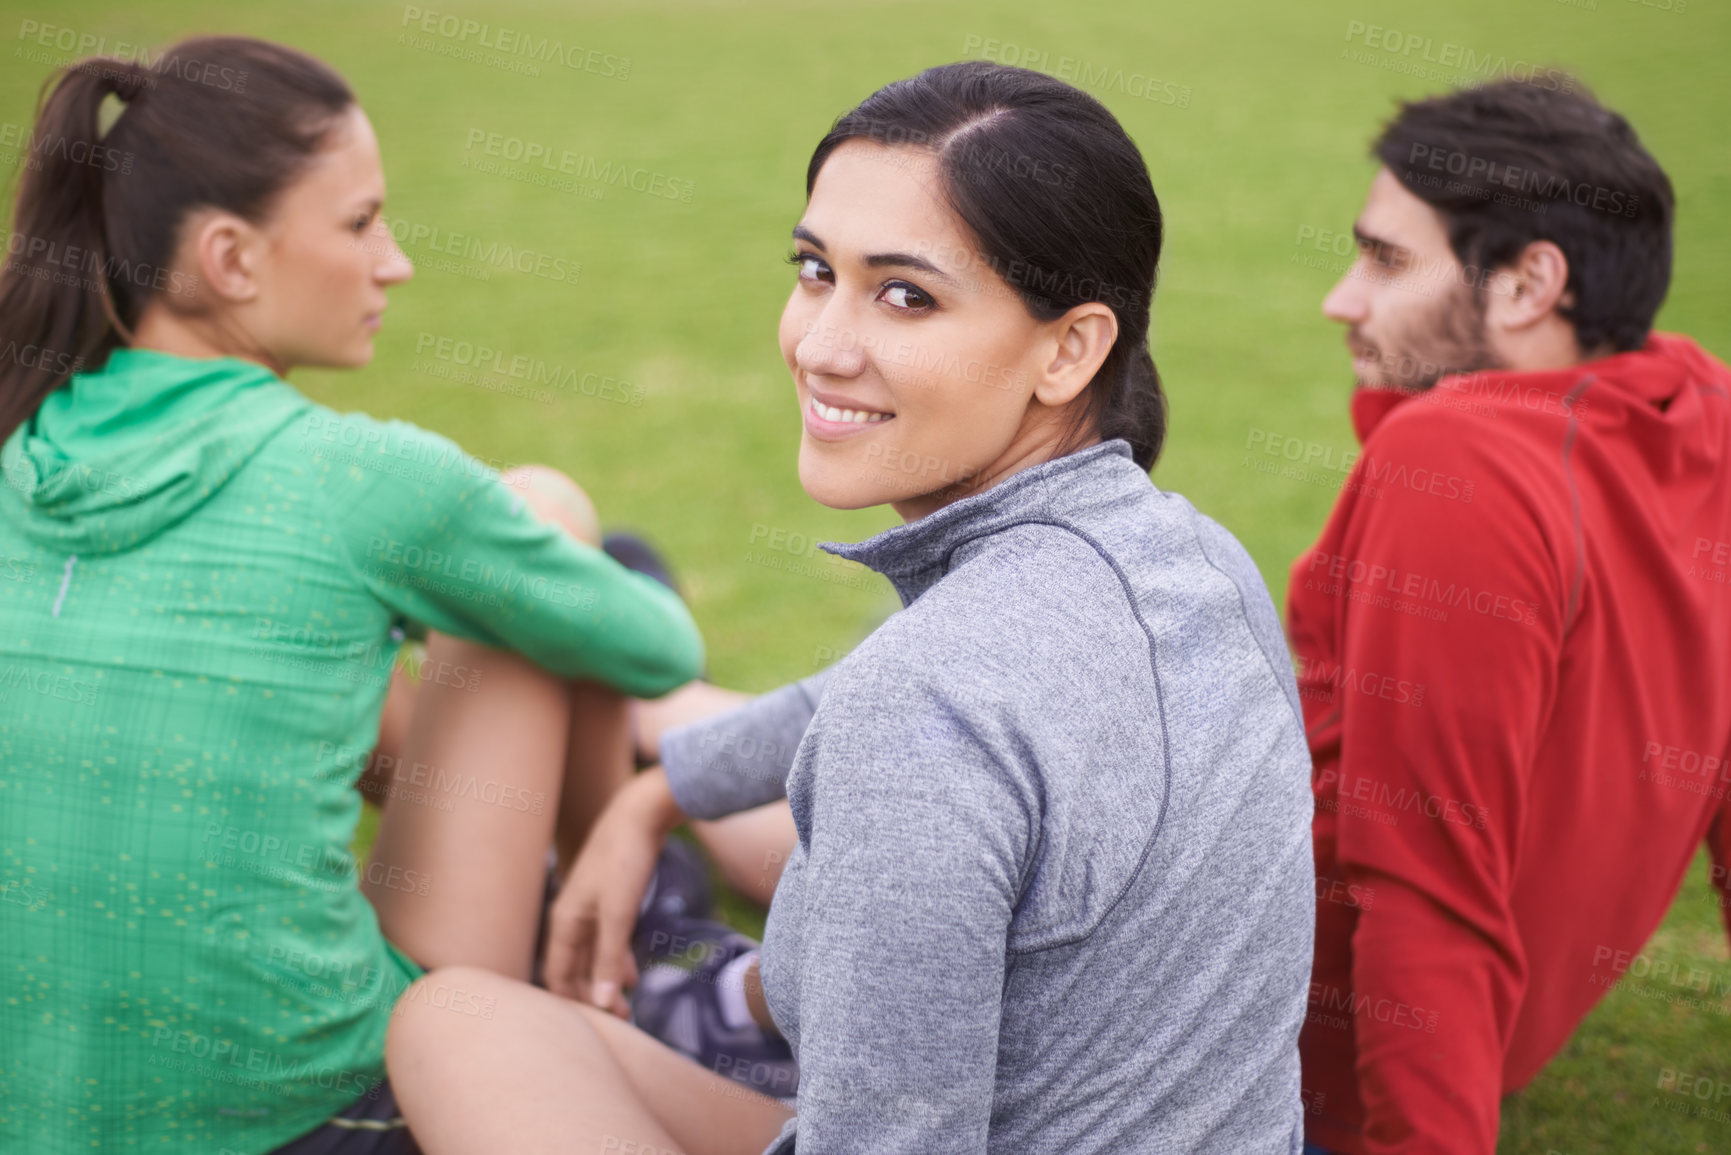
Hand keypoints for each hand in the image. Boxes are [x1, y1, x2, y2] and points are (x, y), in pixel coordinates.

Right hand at [542, 766, 683, 1015]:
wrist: (641, 813)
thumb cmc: (625, 860)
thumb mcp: (619, 914)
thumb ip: (610, 959)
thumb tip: (604, 1004)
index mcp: (564, 922)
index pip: (558, 977)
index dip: (574, 1005)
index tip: (599, 1031)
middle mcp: (572, 918)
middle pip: (575, 970)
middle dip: (595, 998)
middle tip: (623, 1025)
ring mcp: (590, 909)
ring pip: (593, 957)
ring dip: (607, 982)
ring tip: (628, 1009)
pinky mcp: (610, 900)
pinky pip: (607, 941)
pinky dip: (616, 960)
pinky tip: (631, 976)